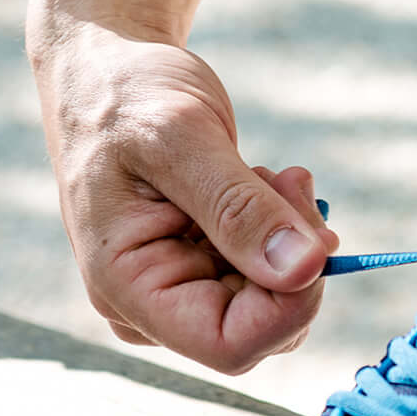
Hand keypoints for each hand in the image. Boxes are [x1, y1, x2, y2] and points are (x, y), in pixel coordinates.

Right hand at [33, 21, 338, 373]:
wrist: (105, 70)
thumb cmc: (125, 95)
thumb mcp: (181, 136)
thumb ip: (240, 208)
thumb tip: (305, 272)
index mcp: (127, 287)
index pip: (232, 345)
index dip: (289, 305)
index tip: (312, 237)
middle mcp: (152, 305)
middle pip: (263, 327)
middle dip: (294, 257)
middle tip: (287, 180)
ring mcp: (180, 288)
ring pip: (276, 299)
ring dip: (292, 235)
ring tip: (267, 173)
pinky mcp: (205, 267)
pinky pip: (272, 272)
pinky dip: (287, 227)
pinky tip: (266, 180)